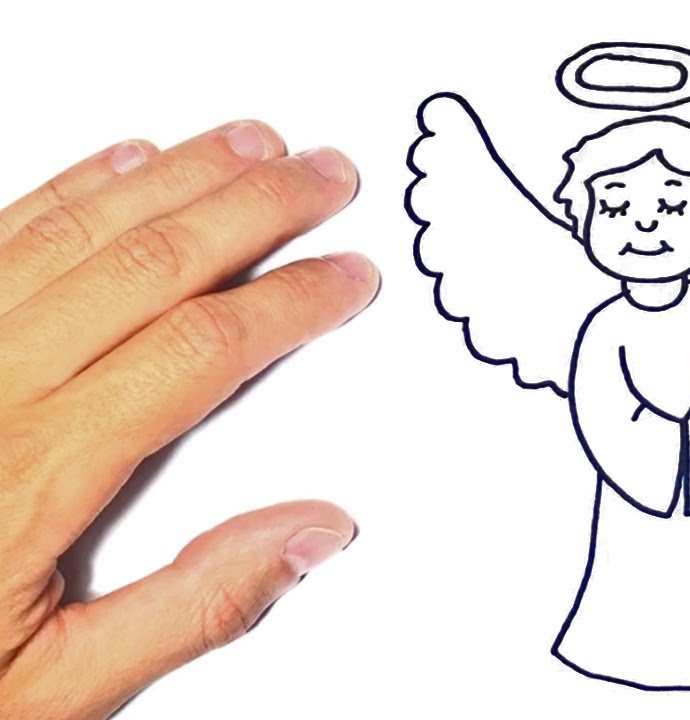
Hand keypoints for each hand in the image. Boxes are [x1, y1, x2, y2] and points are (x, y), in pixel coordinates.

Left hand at [0, 122, 377, 716]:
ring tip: (251, 147)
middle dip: (255, 208)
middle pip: (149, 263)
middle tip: (322, 176)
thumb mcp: (57, 687)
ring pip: (78, 228)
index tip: (345, 277)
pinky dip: (75, 186)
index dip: (287, 302)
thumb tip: (309, 535)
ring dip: (178, 177)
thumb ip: (195, 606)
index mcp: (33, 472)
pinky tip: (127, 163)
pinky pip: (2, 232)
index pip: (196, 350)